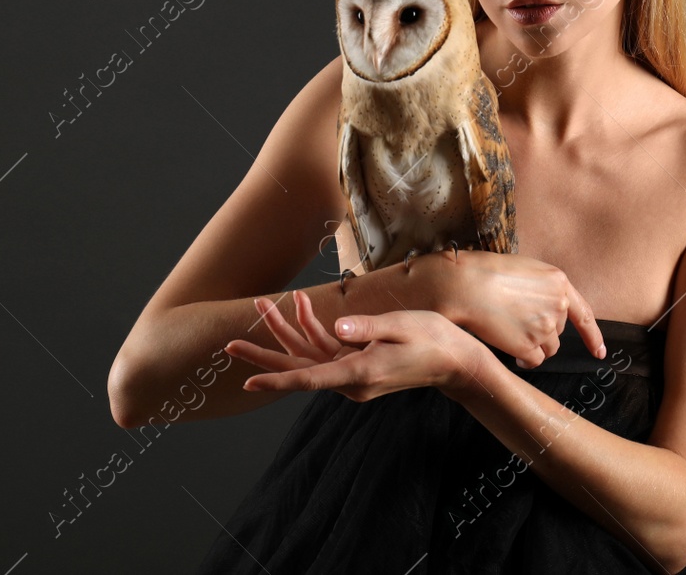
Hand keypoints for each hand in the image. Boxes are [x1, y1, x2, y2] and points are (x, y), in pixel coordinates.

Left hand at [226, 289, 490, 401]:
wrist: (457, 363)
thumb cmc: (434, 340)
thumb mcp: (404, 326)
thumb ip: (368, 328)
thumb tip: (337, 326)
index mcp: (360, 373)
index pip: (309, 377)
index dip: (277, 377)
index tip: (249, 380)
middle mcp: (351, 380)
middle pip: (299, 368)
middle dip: (264, 354)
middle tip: (229, 345)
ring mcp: (353, 375)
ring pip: (309, 356)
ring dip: (286, 331)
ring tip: (263, 305)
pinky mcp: (357, 366)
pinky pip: (326, 350)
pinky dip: (311, 329)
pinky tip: (300, 306)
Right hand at [435, 249, 606, 367]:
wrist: (466, 286)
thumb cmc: (488, 272)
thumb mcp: (526, 269)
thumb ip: (544, 289)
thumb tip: (544, 307)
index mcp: (559, 283)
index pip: (584, 315)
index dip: (593, 336)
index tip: (600, 352)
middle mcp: (558, 306)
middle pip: (558, 331)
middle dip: (542, 330)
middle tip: (515, 320)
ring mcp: (545, 328)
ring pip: (548, 348)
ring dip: (533, 345)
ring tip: (509, 332)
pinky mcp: (530, 346)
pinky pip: (534, 361)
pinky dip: (524, 359)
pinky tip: (511, 351)